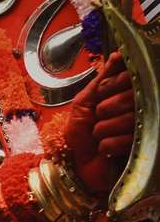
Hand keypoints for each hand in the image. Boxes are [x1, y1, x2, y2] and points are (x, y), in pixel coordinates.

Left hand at [65, 53, 135, 196]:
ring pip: (126, 120)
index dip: (109, 87)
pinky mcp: (141, 146)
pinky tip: (105, 150)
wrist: (76, 166)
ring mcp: (144, 127)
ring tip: (99, 136)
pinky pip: (122, 140)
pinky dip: (107, 146)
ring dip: (103, 130)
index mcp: (129, 93)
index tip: (100, 97)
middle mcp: (142, 107)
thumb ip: (101, 79)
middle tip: (98, 119)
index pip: (129, 77)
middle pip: (129, 98)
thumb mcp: (84, 103)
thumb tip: (118, 54)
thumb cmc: (80, 135)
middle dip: (104, 111)